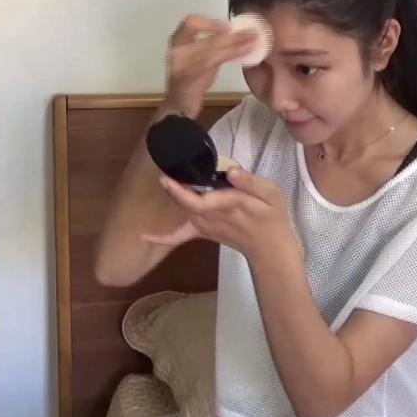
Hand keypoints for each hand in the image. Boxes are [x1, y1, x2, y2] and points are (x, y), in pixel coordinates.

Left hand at [139, 166, 295, 262]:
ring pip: (184, 210)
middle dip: (173, 188)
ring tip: (166, 176)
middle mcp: (212, 217)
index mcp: (229, 205)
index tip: (168, 177)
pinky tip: (145, 237)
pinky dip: (163, 238)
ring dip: (172, 195)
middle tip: (164, 168)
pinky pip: (180, 236)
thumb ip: (251, 182)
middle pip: (187, 203)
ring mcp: (205, 226)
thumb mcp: (272, 194)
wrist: (269, 248)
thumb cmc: (272, 217)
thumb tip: (231, 170)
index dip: (182, 191)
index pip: (201, 200)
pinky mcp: (202, 231)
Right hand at [165, 14, 256, 117]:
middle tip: (251, 33)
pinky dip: (230, 55)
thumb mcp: (202, 58)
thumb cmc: (192, 80)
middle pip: (205, 37)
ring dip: (234, 45)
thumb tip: (239, 34)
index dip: (210, 22)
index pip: (191, 22)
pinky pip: (210, 62)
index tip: (231, 26)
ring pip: (210, 49)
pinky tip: (244, 53)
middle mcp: (176, 50)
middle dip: (230, 35)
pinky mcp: (187, 77)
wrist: (179, 106)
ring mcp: (179, 64)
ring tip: (252, 42)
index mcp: (178, 41)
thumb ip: (214, 45)